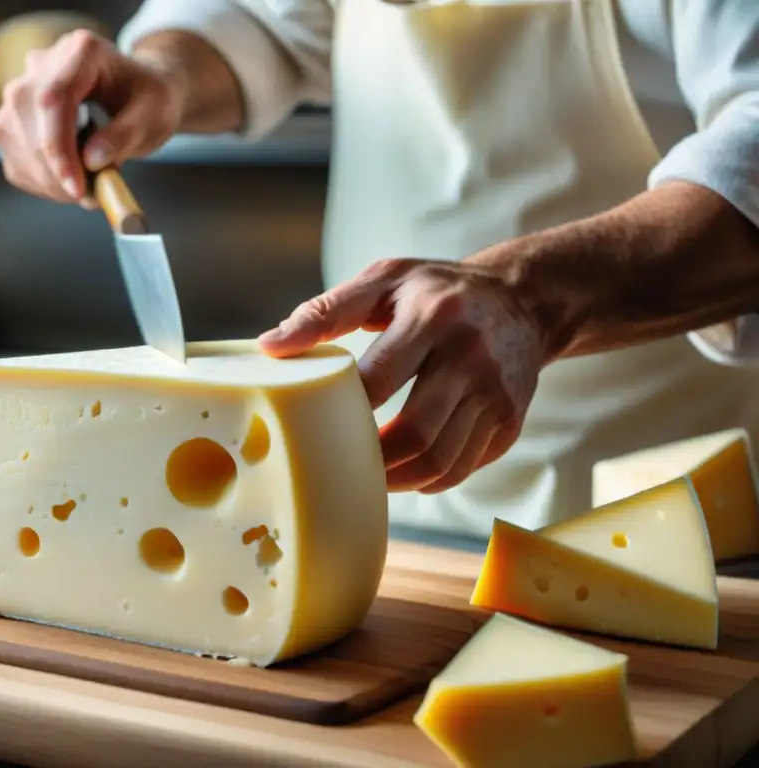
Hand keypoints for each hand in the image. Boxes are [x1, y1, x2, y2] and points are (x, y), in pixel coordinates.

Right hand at [0, 31, 184, 206]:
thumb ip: (125, 135)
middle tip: (89, 198)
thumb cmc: (147, 99)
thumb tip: (92, 160)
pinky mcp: (14, 117)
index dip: (59, 147)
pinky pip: (13, 157)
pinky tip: (69, 184)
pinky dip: (39, 181)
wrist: (136, 94)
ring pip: (12, 138)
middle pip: (28, 119)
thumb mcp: (153, 115)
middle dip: (54, 171)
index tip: (77, 186)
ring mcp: (22, 89)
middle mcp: (42, 63)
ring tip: (86, 191)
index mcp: (81, 51)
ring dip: (46, 179)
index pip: (54, 98)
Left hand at [259, 259, 545, 492]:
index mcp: (435, 316)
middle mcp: (471, 357)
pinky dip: (426, 480)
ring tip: (365, 475)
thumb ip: (326, 311)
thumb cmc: (437, 290)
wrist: (522, 302)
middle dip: (371, 460)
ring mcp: (496, 394)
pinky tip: (402, 471)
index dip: (344, 410)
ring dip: (395, 480)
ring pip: (440, 462)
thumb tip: (269, 346)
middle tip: (338, 465)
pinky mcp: (509, 422)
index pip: (381, 378)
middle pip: (416, 432)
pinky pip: (462, 469)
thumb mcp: (384, 280)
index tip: (314, 425)